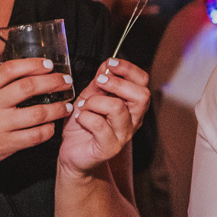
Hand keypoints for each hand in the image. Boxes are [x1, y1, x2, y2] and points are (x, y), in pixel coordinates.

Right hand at [0, 57, 74, 177]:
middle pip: (28, 87)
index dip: (32, 64)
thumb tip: (22, 73)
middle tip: (65, 82)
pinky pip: (34, 136)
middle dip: (52, 82)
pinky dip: (48, 130)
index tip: (48, 64)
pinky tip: (51, 127)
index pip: (10, 69)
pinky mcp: (4, 145)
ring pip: (37, 113)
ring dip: (57, 108)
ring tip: (67, 106)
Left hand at [60, 57, 148, 176]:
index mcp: (131, 105)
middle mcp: (133, 120)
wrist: (73, 153)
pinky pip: (98, 124)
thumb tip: (107, 64)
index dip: (128, 69)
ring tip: (84, 107)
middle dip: (117, 83)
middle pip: (141, 95)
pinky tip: (81, 119)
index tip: (110, 63)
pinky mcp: (110, 147)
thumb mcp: (89, 97)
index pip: (143, 82)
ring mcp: (123, 135)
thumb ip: (99, 82)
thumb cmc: (83, 126)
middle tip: (99, 82)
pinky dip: (84, 116)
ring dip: (94, 102)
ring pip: (117, 108)